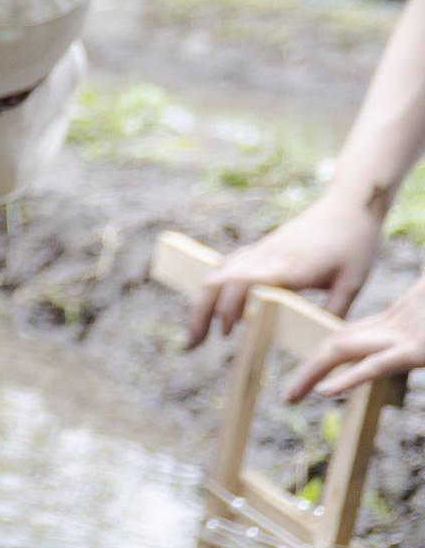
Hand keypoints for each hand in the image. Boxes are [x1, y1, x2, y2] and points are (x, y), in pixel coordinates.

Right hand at [188, 200, 387, 348]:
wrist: (348, 204)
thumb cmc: (354, 241)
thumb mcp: (353, 282)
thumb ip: (335, 311)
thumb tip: (322, 341)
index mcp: (288, 266)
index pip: (242, 282)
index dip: (227, 307)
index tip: (226, 332)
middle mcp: (266, 256)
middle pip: (217, 280)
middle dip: (199, 312)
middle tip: (193, 343)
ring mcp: (260, 250)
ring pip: (216, 273)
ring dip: (201, 302)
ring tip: (198, 331)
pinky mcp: (261, 248)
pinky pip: (227, 266)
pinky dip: (214, 288)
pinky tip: (216, 305)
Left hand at [283, 276, 424, 402]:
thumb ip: (414, 323)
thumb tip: (407, 339)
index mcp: (398, 318)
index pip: (349, 334)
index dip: (324, 351)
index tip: (307, 369)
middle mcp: (394, 325)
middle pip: (337, 342)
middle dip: (309, 366)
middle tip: (289, 393)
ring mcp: (403, 337)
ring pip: (343, 349)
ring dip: (312, 371)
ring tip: (292, 394)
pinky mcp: (418, 351)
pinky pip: (375, 365)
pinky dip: (348, 378)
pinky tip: (324, 391)